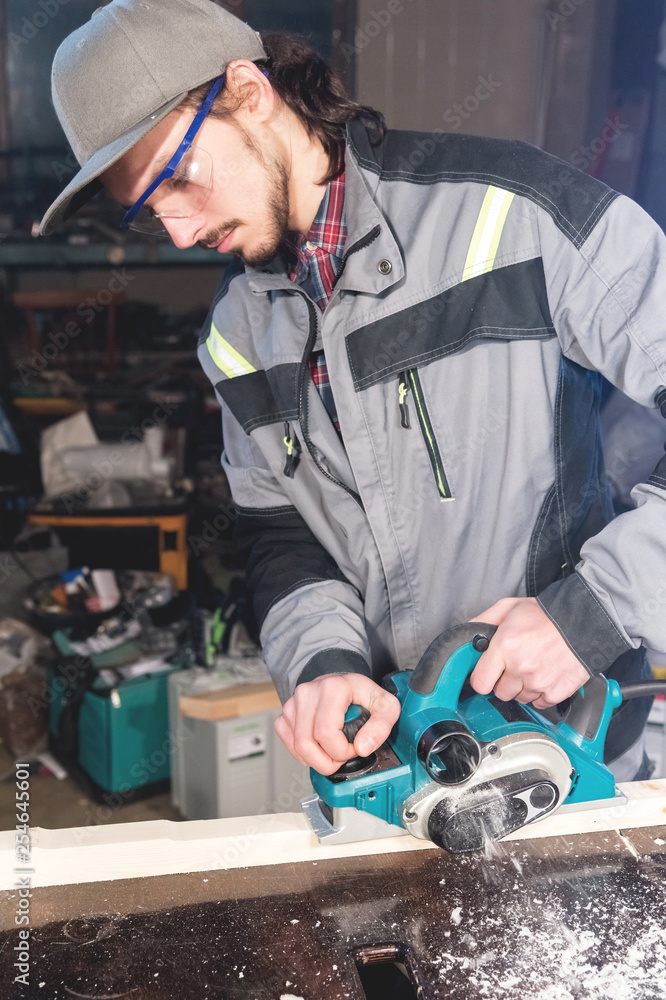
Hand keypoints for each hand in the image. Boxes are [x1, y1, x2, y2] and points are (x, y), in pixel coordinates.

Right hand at [274, 673, 400, 774]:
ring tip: (332, 751)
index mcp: (332, 688)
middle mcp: (308, 692)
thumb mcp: (386, 706)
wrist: (344, 684)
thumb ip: (381, 726)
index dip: (342, 750)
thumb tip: (363, 747)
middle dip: (327, 761)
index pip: (326, 733)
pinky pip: (288, 743)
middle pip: (306, 743)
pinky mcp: (286, 713)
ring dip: (316, 759)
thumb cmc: (362, 694)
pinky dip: (302, 754)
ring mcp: (294, 703)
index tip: (354, 747)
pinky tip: (318, 748)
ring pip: (297, 746)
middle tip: (342, 755)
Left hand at [469, 597, 589, 709]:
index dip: (482, 678)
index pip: (480, 683)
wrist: (584, 621)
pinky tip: (545, 675)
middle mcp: (520, 668)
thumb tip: (467, 635)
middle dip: (504, 681)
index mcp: (505, 647)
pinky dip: (541, 693)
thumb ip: (483, 621)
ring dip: (522, 687)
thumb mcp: (509, 607)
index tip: (488, 674)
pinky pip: (539, 703)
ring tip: (533, 667)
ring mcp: (539, 683)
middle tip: (515, 665)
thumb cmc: (546, 614)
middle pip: (500, 693)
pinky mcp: (556, 692)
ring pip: (519, 699)